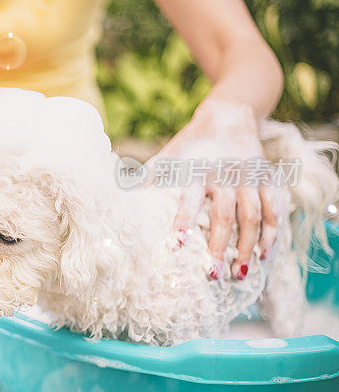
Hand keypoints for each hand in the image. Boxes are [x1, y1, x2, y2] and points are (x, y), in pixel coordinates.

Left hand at [149, 98, 277, 279]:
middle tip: (212, 274)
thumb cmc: (190, 144)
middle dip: (219, 246)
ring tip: (241, 274)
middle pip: (225, 215)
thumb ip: (148, 177)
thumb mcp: (169, 156)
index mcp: (196, 171)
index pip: (190, 199)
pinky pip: (273, 208)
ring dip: (248, 246)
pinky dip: (272, 232)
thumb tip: (118, 194)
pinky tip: (266, 254)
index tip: (177, 245)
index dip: (184, 221)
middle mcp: (225, 175)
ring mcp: (249, 178)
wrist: (228, 116)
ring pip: (252, 215)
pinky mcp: (267, 179)